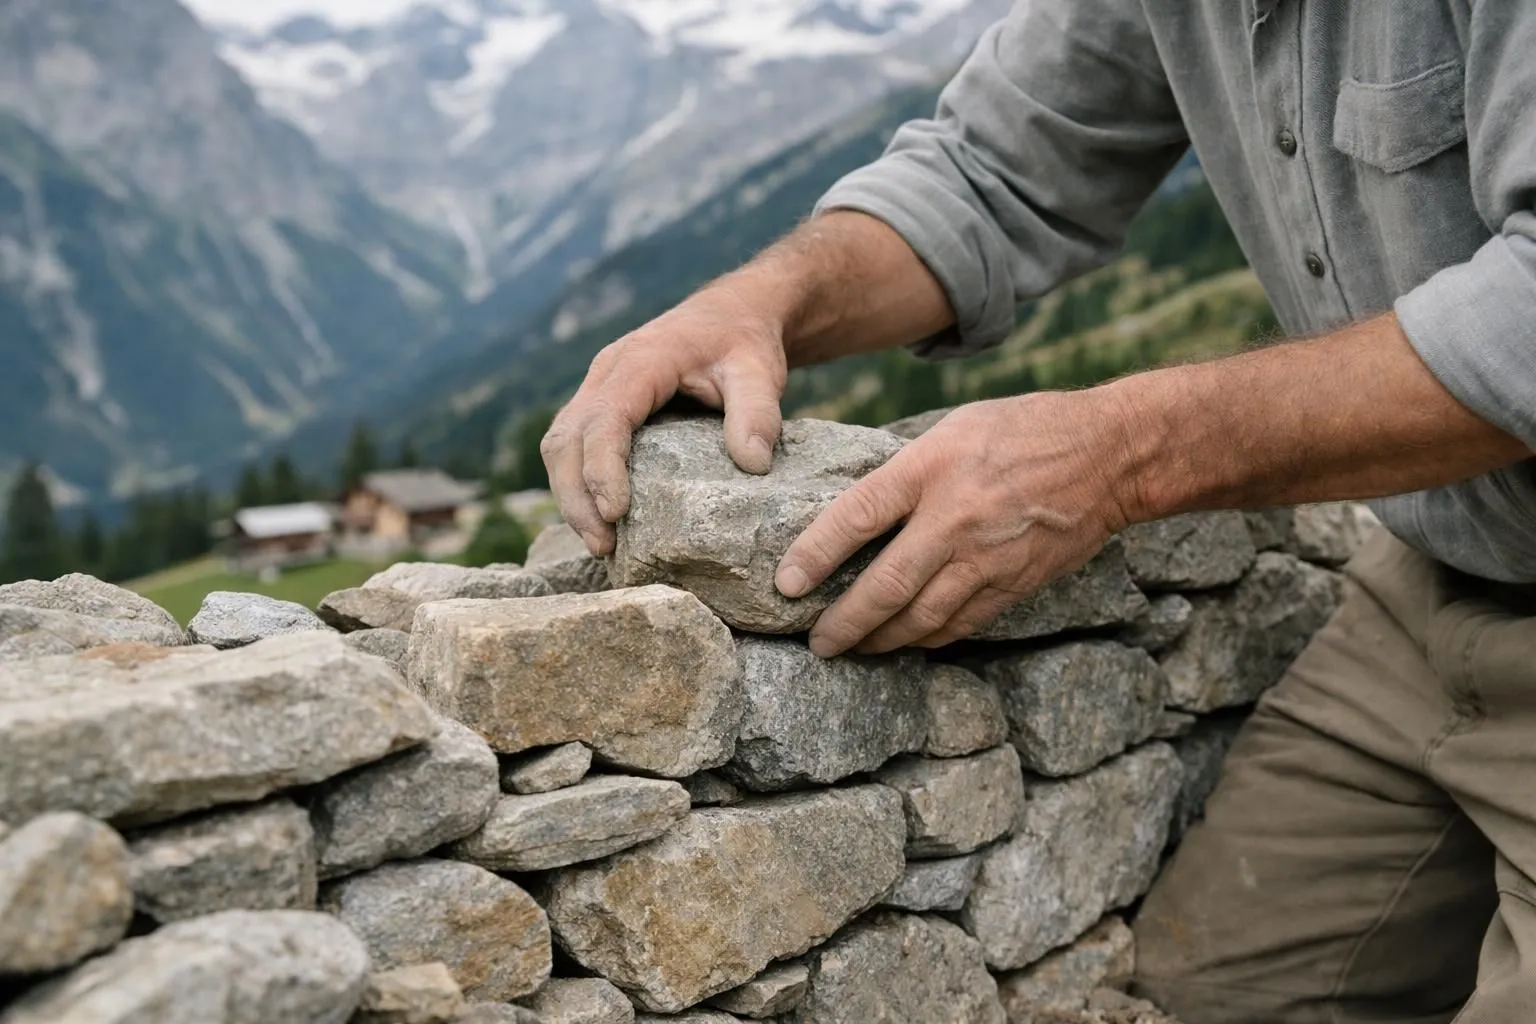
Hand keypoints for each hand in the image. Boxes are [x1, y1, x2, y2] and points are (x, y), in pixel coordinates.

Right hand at [542, 284, 789, 555]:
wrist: (732, 315)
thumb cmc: (743, 343)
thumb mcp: (760, 372)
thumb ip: (758, 412)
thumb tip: (754, 464)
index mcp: (642, 361)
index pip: (606, 418)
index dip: (602, 467)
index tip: (615, 513)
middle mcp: (608, 372)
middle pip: (567, 437)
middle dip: (576, 495)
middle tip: (601, 545)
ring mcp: (599, 387)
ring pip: (561, 444)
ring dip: (571, 496)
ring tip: (598, 543)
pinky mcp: (602, 404)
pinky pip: (574, 445)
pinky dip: (578, 484)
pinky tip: (599, 520)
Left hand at [775, 390, 1138, 655]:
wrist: (1110, 454)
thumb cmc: (1023, 430)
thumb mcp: (952, 429)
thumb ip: (906, 471)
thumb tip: (858, 513)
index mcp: (931, 466)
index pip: (858, 516)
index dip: (815, 555)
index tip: (786, 584)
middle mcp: (956, 516)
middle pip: (887, 583)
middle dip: (845, 621)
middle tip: (817, 644)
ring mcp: (988, 556)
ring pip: (923, 616)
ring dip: (882, 640)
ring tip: (853, 649)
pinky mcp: (1016, 582)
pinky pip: (962, 622)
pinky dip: (929, 637)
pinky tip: (907, 641)